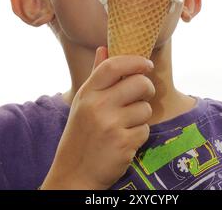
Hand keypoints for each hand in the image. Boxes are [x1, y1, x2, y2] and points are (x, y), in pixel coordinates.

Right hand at [40, 47, 154, 189]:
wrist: (74, 174)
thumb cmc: (81, 134)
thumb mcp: (83, 102)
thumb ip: (97, 75)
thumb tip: (104, 47)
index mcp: (88, 93)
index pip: (113, 65)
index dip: (134, 61)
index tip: (146, 64)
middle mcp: (98, 106)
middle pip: (139, 83)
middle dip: (147, 88)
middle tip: (143, 94)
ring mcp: (111, 125)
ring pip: (145, 108)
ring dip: (141, 116)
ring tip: (126, 124)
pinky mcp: (123, 144)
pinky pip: (145, 130)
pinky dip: (139, 135)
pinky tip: (125, 140)